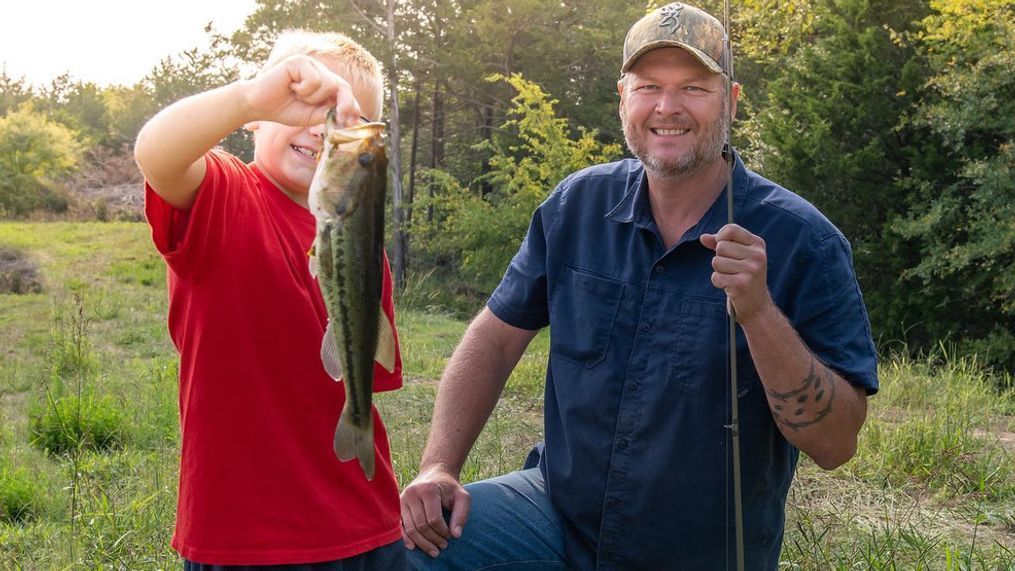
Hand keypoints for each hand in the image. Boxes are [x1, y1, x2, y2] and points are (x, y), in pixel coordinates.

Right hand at [243, 55, 360, 127]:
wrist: (260, 105)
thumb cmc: (286, 109)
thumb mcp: (313, 116)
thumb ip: (329, 113)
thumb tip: (348, 116)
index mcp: (326, 84)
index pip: (346, 93)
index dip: (352, 106)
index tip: (352, 121)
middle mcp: (321, 72)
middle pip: (344, 86)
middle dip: (346, 103)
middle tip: (342, 116)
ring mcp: (311, 64)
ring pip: (329, 84)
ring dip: (314, 98)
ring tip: (298, 95)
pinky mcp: (300, 61)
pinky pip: (314, 80)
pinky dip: (304, 89)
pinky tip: (291, 87)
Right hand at [400, 467, 470, 557]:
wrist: (434, 474)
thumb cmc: (449, 488)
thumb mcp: (462, 497)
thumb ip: (462, 514)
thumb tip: (456, 535)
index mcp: (428, 489)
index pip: (434, 519)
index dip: (443, 531)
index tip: (451, 536)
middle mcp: (412, 493)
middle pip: (421, 525)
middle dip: (433, 539)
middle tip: (443, 546)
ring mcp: (402, 499)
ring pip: (410, 528)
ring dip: (422, 543)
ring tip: (434, 551)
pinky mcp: (398, 506)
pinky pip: (400, 526)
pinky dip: (405, 539)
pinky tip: (413, 547)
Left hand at [700, 224, 772, 324]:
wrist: (757, 305)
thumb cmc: (744, 276)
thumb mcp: (737, 256)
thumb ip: (719, 244)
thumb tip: (703, 237)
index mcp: (758, 244)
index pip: (731, 229)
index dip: (719, 237)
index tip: (721, 247)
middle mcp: (757, 255)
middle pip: (720, 246)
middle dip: (719, 258)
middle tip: (731, 269)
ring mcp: (751, 270)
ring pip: (716, 262)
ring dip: (719, 271)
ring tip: (731, 277)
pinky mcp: (741, 284)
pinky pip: (716, 277)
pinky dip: (718, 282)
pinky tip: (730, 286)